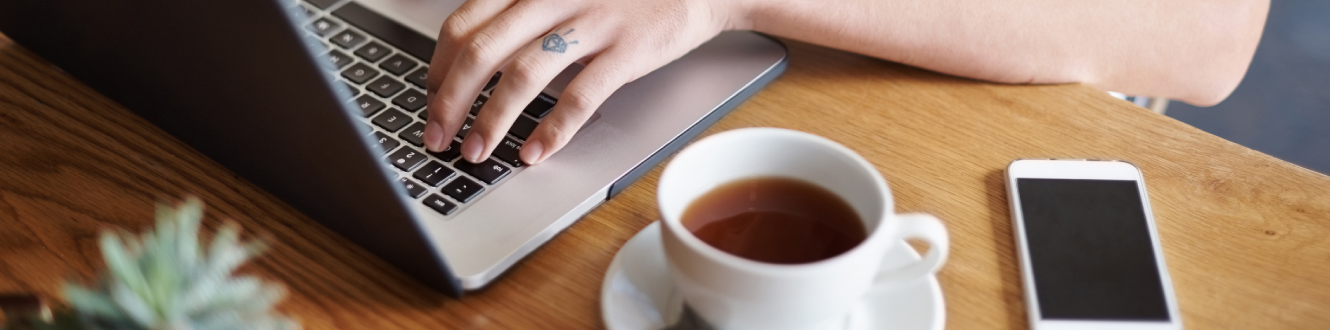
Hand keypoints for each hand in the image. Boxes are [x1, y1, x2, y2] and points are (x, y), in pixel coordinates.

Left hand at [423, 0, 746, 164]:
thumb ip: (524, 14)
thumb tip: (478, 59)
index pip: (463, 23)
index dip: (437, 69)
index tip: (430, 101)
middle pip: (481, 51)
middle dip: (449, 101)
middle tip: (436, 136)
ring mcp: (592, 21)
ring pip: (522, 76)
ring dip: (490, 121)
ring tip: (475, 152)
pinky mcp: (627, 50)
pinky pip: (580, 96)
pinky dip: (552, 131)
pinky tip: (534, 153)